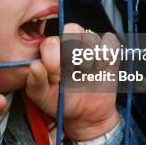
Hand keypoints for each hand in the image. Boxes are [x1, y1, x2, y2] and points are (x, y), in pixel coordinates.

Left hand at [25, 23, 119, 144]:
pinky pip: (110, 42)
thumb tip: (35, 66)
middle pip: (72, 29)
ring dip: (89, 57)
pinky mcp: (109, 53)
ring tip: (86, 72)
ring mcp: (91, 47)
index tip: (55, 78)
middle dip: (72, 51)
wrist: (86, 116)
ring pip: (91, 36)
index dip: (53, 58)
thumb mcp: (43, 97)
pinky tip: (100, 69)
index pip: (51, 41)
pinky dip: (105, 55)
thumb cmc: (61, 103)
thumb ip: (35, 83)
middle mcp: (71, 44)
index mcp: (52, 51)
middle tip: (72, 71)